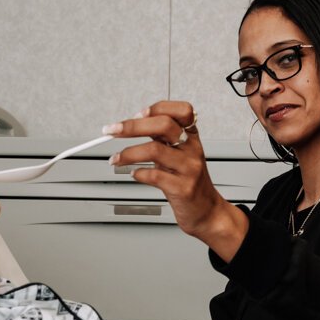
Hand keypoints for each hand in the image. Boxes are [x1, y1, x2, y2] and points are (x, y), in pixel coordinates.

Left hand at [105, 101, 247, 260]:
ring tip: (116, 159)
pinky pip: (154, 176)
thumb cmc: (189, 181)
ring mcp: (189, 169)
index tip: (137, 114)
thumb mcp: (179, 154)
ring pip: (154, 150)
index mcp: (192, 137)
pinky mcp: (183, 188)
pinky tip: (134, 174)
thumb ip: (162, 138)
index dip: (157, 108)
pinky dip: (138, 173)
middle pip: (163, 125)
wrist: (206, 211)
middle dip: (132, 126)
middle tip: (112, 131)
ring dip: (128, 153)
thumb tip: (133, 124)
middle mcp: (192, 149)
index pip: (180, 110)